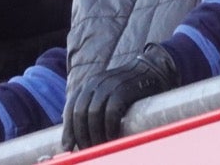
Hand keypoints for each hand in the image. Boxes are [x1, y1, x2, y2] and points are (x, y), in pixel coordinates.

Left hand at [64, 43, 178, 149]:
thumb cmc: (127, 88)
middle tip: (88, 149)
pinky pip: (111, 111)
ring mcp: (109, 84)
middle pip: (80, 112)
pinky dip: (109, 127)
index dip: (68, 130)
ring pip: (93, 113)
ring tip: (100, 146)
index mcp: (88, 84)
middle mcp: (95, 82)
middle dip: (81, 135)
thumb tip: (78, 134)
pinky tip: (112, 137)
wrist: (151, 70)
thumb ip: (92, 107)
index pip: (70, 109)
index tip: (68, 147)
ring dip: (95, 134)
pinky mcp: (124, 89)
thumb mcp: (105, 93)